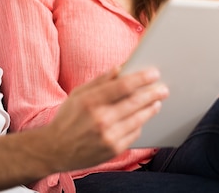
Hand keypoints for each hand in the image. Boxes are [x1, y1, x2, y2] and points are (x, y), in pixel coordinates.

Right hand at [43, 66, 168, 171]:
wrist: (55, 150)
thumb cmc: (67, 118)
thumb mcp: (78, 95)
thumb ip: (99, 81)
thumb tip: (120, 68)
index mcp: (90, 101)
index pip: (123, 86)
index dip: (141, 78)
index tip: (154, 73)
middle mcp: (100, 119)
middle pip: (135, 102)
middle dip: (153, 93)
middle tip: (163, 88)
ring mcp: (108, 136)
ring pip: (139, 119)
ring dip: (151, 108)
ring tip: (157, 101)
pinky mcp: (113, 150)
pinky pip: (134, 134)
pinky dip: (140, 124)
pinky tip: (142, 117)